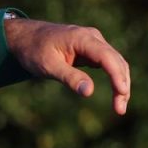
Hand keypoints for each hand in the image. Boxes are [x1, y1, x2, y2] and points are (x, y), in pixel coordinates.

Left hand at [3, 17, 131, 114]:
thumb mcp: (48, 66)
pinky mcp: (92, 50)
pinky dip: (114, 78)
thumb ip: (69, 77)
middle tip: (120, 110)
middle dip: (122, 85)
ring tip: (119, 107)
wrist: (25, 37)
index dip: (117, 76)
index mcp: (82, 38)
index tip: (122, 94)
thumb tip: (89, 92)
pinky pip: (109, 64)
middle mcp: (93, 37)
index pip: (107, 57)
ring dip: (121, 83)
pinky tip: (117, 93)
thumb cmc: (34, 50)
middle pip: (116, 61)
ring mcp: (94, 42)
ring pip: (116, 63)